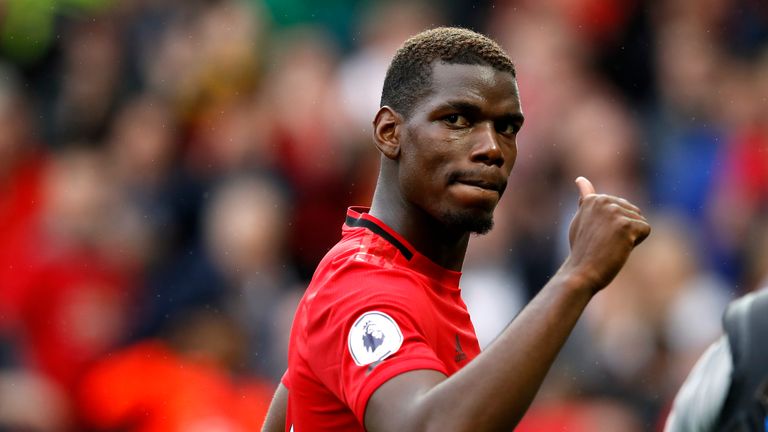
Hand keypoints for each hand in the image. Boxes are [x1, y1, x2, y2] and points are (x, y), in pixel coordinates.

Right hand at [563, 176, 650, 293]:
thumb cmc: (582, 250)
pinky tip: (620, 248)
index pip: (620, 208)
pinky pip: (645, 230)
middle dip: (624, 230)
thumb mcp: (581, 220)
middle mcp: (603, 201)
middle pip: (632, 212)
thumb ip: (586, 201)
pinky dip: (636, 242)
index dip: (612, 227)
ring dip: (630, 236)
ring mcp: (614, 212)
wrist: (582, 272)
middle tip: (604, 242)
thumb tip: (581, 179)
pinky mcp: (625, 224)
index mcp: (592, 199)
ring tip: (610, 245)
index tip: (597, 237)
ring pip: (639, 221)